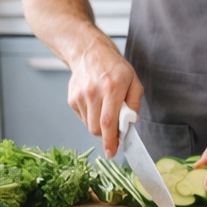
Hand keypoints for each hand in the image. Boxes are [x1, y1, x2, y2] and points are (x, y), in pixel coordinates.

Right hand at [67, 39, 142, 157]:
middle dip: (107, 135)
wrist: (89, 53)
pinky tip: (96, 104)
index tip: (112, 152)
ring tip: (106, 109)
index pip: (108, 121)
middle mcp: (93, 93)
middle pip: (96, 128)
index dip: (110, 140)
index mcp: (112, 88)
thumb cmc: (115, 68)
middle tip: (116, 129)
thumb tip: (131, 123)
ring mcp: (80, 96)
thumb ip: (134, 103)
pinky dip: (91, 117)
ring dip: (99, 125)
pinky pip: (83, 118)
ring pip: (89, 125)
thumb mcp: (134, 81)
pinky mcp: (72, 99)